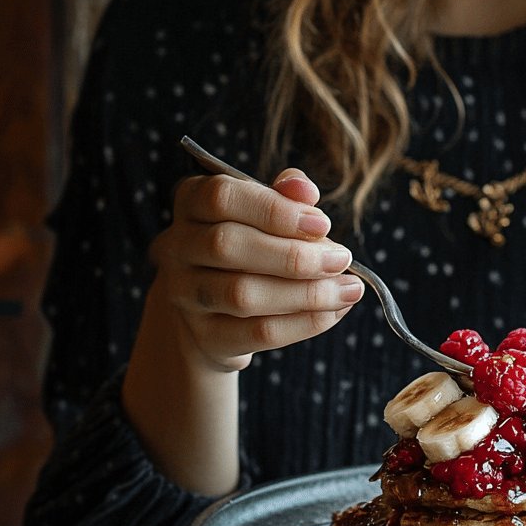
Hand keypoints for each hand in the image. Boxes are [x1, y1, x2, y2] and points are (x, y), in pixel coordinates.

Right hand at [149, 167, 363, 371]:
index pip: (221, 197)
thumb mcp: (264, 214)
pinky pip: (258, 332)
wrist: (215, 309)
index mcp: (191, 204)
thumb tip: (304, 189)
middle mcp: (177, 248)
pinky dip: (304, 323)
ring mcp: (185, 295)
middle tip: (342, 259)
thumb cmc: (250, 247)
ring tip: (348, 289)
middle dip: (295, 255)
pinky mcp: (207, 336)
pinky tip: (335, 311)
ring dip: (306, 293)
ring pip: (242, 294)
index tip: (322, 223)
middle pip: (227, 246)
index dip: (274, 209)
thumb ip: (285, 196)